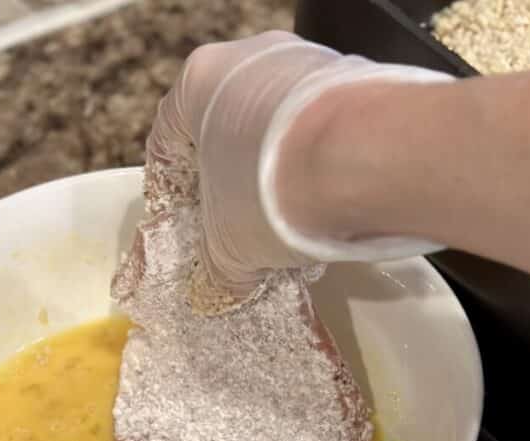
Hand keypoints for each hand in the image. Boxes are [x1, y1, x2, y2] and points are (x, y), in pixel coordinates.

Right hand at [148, 31, 451, 295]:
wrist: (361, 162)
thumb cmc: (270, 190)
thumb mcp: (228, 247)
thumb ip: (217, 267)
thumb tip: (217, 292)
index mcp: (198, 84)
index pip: (168, 142)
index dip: (174, 193)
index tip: (187, 224)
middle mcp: (249, 60)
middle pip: (227, 135)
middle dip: (234, 189)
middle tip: (240, 230)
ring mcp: (303, 64)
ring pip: (276, 135)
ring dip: (279, 181)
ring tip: (290, 230)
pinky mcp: (349, 78)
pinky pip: (320, 130)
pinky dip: (318, 168)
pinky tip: (324, 210)